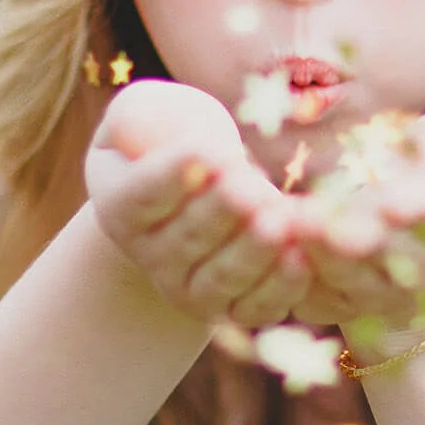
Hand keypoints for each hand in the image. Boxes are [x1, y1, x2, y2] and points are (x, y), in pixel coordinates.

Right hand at [83, 81, 315, 326]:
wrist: (186, 210)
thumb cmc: (167, 147)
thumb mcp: (141, 119)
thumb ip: (136, 113)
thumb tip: (141, 127)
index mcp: (123, 206)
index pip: (144, 193)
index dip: (174, 174)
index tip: (208, 153)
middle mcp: (151, 256)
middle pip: (188, 237)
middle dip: (223, 210)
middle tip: (252, 185)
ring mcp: (190, 290)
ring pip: (222, 277)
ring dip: (254, 250)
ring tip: (280, 219)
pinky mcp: (231, 310)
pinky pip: (255, 307)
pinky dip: (279, 287)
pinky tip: (302, 259)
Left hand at [282, 100, 424, 332]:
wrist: (406, 222)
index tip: (397, 201)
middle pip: (394, 251)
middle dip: (357, 235)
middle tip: (324, 216)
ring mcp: (383, 294)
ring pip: (346, 274)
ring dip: (314, 250)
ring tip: (285, 220)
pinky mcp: (335, 302)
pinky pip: (309, 290)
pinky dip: (287, 267)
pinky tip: (265, 235)